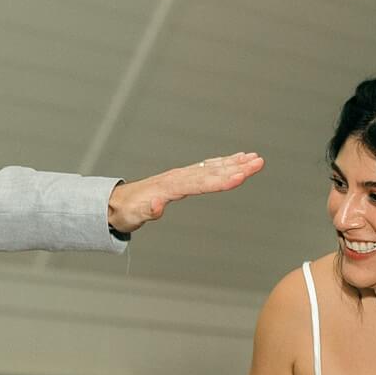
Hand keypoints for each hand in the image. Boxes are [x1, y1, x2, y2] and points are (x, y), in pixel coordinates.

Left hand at [106, 154, 262, 234]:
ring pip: (213, 167)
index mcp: (170, 186)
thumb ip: (148, 211)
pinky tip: (238, 159)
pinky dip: (224, 163)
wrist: (116, 203)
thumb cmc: (127, 211)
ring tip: (256, 159)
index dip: (221, 181)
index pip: (201, 183)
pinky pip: (208, 168)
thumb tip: (157, 206)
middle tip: (259, 162)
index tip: (240, 177)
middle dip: (237, 167)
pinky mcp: (184, 177)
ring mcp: (182, 175)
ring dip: (235, 163)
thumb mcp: (134, 215)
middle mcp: (179, 177)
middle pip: (213, 171)